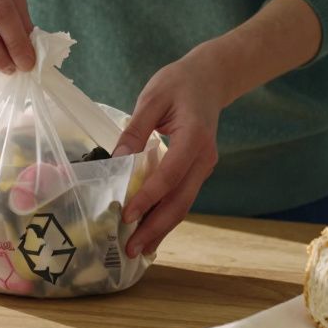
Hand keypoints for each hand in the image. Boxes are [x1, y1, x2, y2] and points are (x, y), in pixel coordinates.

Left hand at [112, 46, 228, 257]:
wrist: (211, 78)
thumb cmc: (179, 83)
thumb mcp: (153, 97)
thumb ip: (135, 129)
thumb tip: (116, 160)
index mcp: (195, 137)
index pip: (170, 174)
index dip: (148, 197)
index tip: (126, 215)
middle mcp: (204, 158)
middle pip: (180, 200)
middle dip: (156, 227)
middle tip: (131, 249)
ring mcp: (204, 166)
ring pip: (184, 204)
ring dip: (162, 228)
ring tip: (139, 249)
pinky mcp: (198, 170)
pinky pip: (183, 197)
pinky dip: (166, 216)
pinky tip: (150, 231)